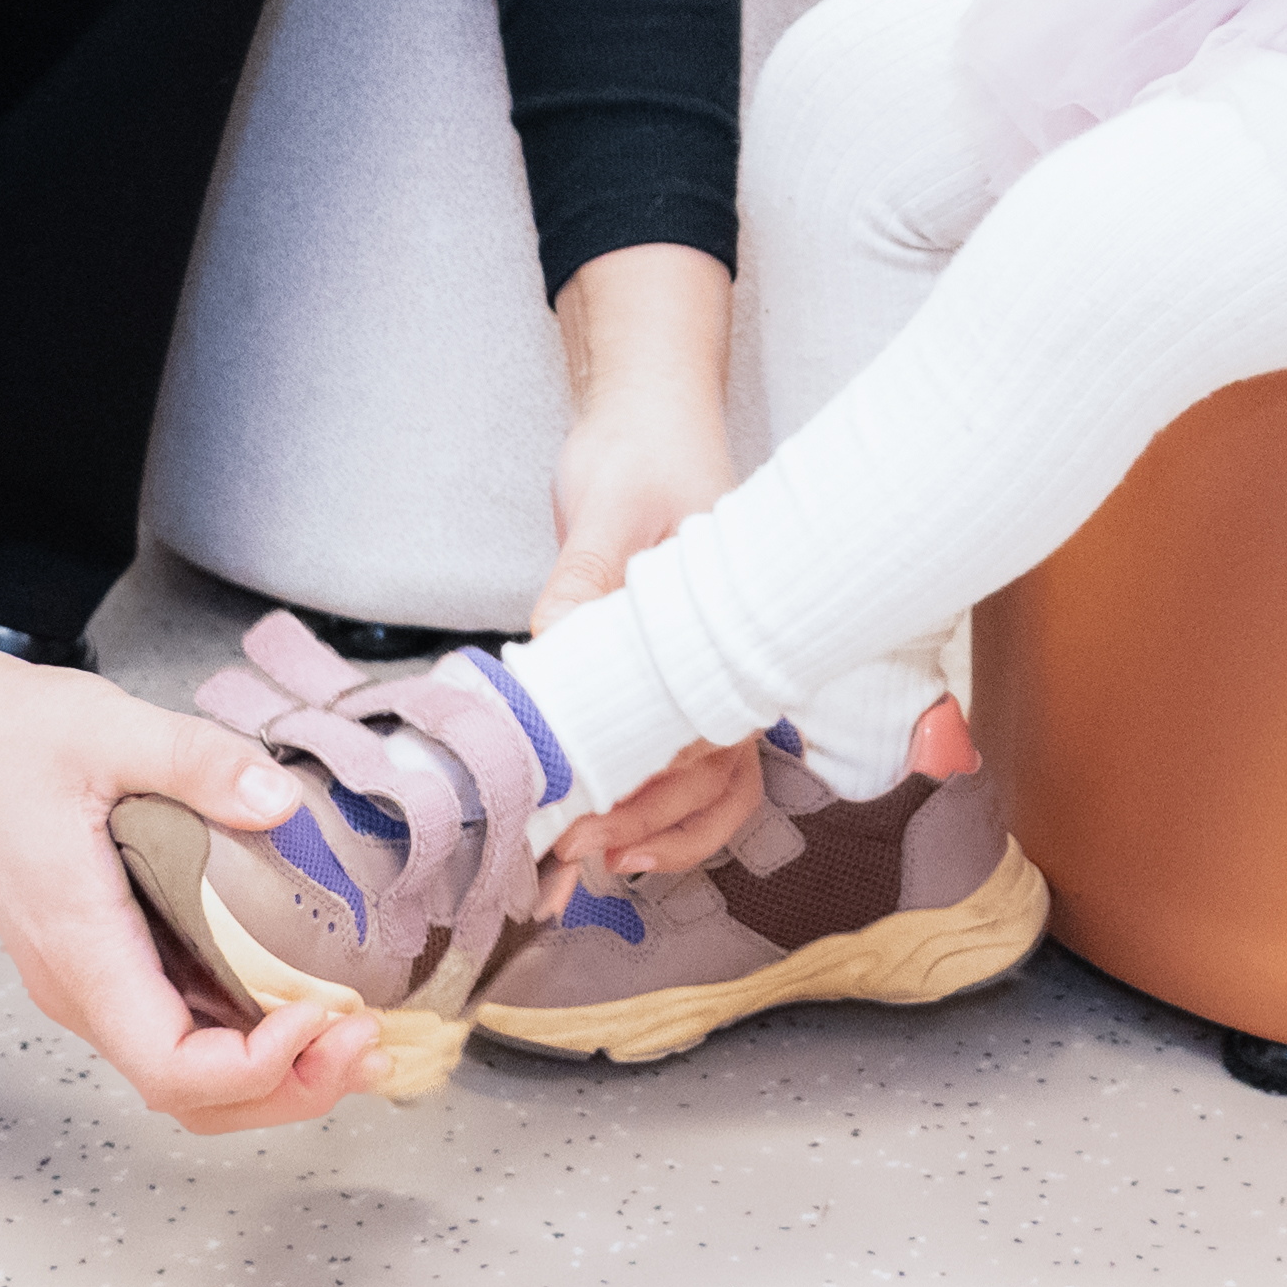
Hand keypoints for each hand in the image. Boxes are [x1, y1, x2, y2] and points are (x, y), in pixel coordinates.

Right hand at [0, 601, 378, 1133]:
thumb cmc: (12, 743)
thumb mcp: (110, 728)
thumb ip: (198, 762)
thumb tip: (281, 802)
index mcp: (81, 947)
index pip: (168, 1066)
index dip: (253, 1067)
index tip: (320, 1014)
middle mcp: (84, 987)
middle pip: (189, 1096)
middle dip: (286, 1089)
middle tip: (368, 1039)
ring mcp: (95, 984)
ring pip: (189, 1079)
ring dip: (276, 1077)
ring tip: (354, 1036)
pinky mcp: (111, 967)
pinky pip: (184, 1033)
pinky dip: (252, 1041)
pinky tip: (307, 1005)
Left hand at [534, 243, 764, 882]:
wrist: (642, 417)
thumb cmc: (645, 455)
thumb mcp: (607, 510)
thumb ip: (583, 580)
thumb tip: (553, 653)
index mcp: (734, 634)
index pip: (714, 742)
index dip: (662, 797)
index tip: (602, 826)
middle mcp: (729, 666)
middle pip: (714, 780)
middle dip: (649, 829)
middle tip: (573, 855)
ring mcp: (698, 677)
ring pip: (706, 787)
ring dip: (653, 836)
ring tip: (581, 870)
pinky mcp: (658, 678)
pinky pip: (668, 760)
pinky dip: (641, 808)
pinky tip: (594, 837)